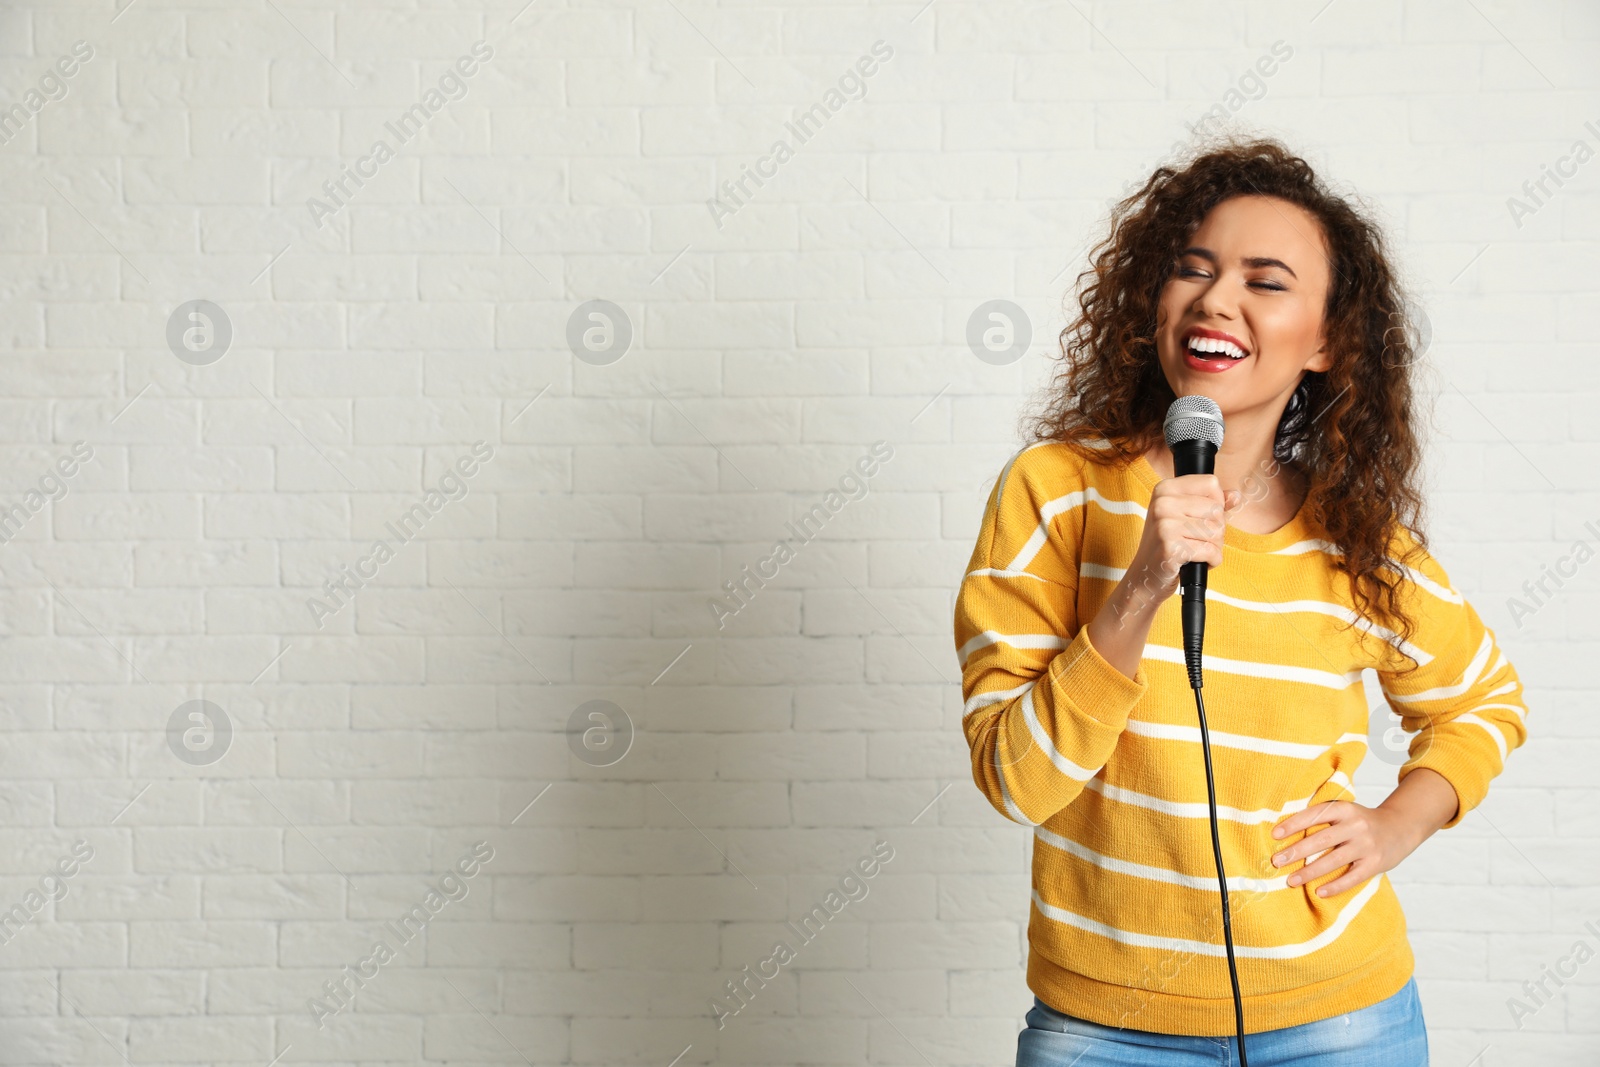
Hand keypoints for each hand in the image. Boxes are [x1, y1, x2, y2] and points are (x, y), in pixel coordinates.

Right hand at [1117, 474, 1241, 614]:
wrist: (1145, 577)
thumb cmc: (1167, 545)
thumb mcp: (1185, 517)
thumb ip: (1212, 503)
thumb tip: (1236, 496)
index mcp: (1165, 489)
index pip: (1211, 484)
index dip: (1215, 504)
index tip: (1199, 518)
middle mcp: (1162, 503)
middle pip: (1217, 510)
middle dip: (1216, 530)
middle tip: (1195, 540)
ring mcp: (1165, 525)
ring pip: (1217, 532)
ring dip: (1213, 547)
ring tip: (1194, 551)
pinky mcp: (1171, 547)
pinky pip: (1211, 551)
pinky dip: (1211, 561)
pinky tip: (1194, 562)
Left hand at [1270, 801, 1421, 897]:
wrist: (1399, 828)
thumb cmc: (1361, 821)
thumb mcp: (1344, 812)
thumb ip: (1322, 818)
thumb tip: (1286, 834)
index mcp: (1344, 809)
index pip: (1315, 815)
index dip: (1294, 824)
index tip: (1274, 835)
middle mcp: (1356, 826)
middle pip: (1322, 839)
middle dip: (1296, 851)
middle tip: (1276, 861)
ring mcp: (1366, 845)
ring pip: (1334, 860)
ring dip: (1310, 872)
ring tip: (1290, 880)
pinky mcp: (1375, 864)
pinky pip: (1352, 877)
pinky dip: (1335, 886)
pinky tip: (1318, 892)